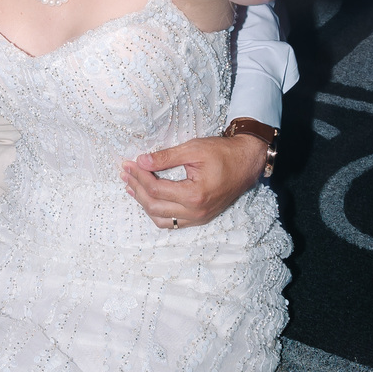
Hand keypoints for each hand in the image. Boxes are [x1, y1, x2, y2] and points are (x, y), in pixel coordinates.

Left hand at [121, 133, 268, 229]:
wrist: (247, 163)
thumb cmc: (223, 153)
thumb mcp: (193, 149)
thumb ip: (166, 157)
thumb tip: (141, 161)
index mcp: (195, 195)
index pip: (157, 190)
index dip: (139, 176)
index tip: (129, 164)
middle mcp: (196, 212)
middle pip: (155, 206)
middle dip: (137, 188)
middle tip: (125, 173)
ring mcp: (199, 218)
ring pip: (161, 219)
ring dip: (144, 204)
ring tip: (131, 187)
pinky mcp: (201, 218)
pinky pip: (173, 222)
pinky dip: (157, 212)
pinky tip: (148, 199)